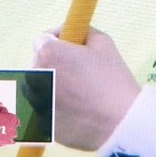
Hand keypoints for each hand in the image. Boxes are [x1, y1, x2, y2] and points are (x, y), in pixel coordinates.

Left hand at [26, 27, 139, 150]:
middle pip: (39, 63)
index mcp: (48, 54)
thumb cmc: (112, 79)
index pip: (42, 39)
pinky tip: (77, 109)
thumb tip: (72, 34)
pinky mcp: (43, 124)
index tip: (72, 45)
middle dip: (54, 62)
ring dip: (52, 84)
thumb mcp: (103, 42)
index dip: (58, 39)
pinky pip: (45, 108)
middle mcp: (36, 78)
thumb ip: (82, 32)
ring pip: (39, 87)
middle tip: (78, 69)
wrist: (120, 123)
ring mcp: (37, 104)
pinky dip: (55, 106)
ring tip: (77, 91)